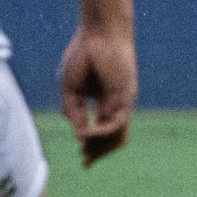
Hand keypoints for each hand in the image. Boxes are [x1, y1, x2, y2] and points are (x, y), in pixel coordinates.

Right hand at [60, 23, 135, 166]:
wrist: (98, 33)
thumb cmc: (84, 55)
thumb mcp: (71, 89)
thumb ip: (74, 112)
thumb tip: (80, 136)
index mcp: (105, 101)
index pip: (103, 129)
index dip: (93, 145)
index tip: (83, 158)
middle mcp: (117, 104)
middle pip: (114, 137)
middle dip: (99, 152)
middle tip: (86, 163)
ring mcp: (123, 101)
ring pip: (119, 134)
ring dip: (102, 148)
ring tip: (88, 156)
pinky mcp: (125, 96)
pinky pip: (117, 121)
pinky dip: (102, 132)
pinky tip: (88, 135)